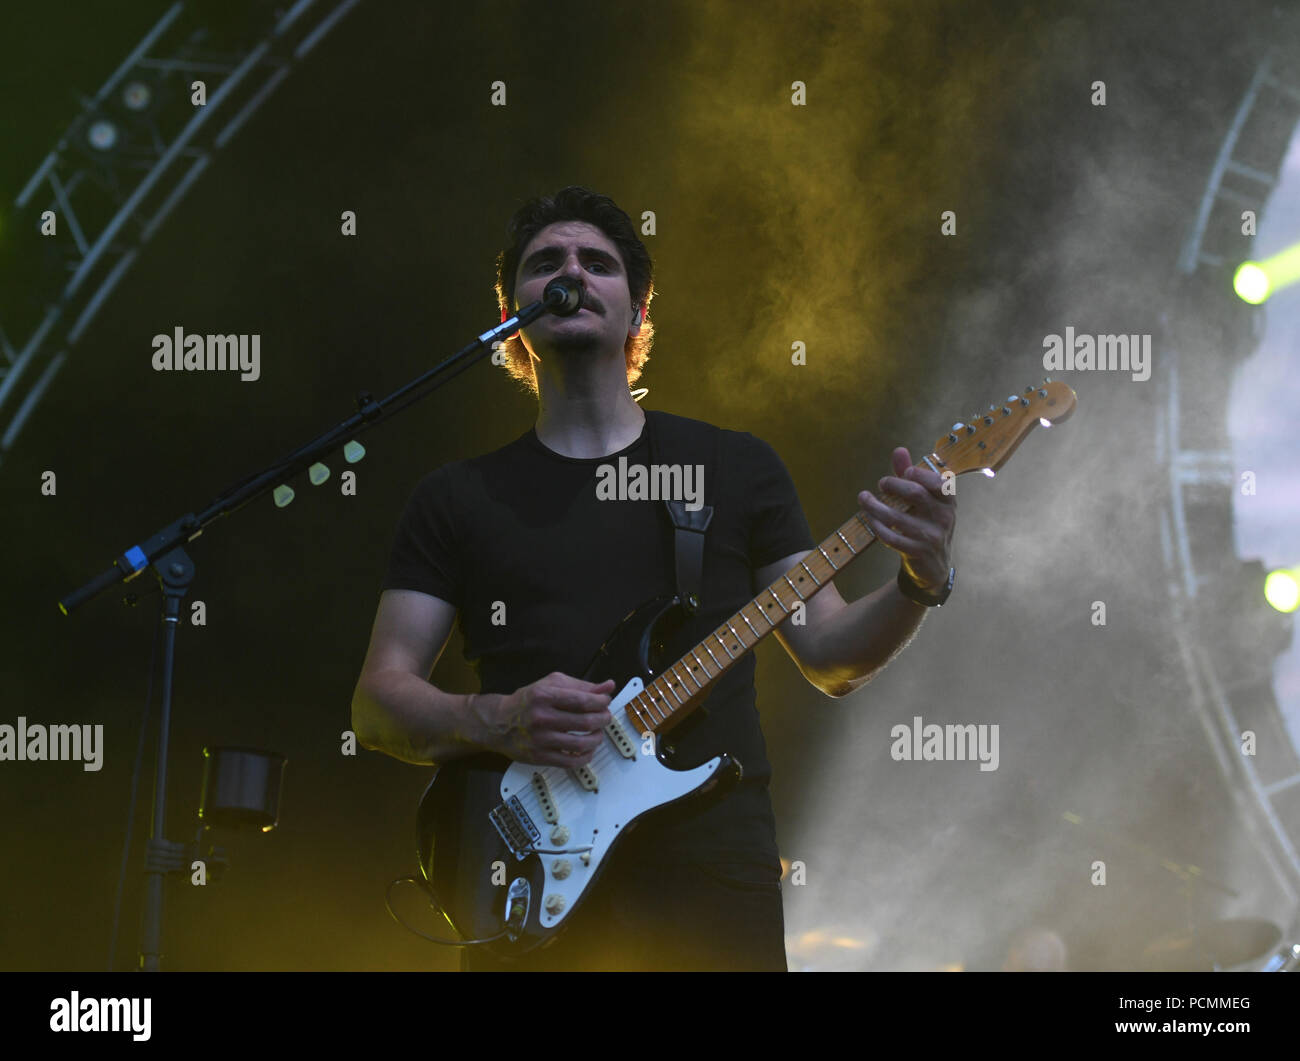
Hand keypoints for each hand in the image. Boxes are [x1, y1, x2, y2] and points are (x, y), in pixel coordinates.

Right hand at [472, 673, 614, 766]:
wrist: (498, 722)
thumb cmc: (527, 701)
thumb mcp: (550, 685)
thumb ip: (581, 685)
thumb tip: (608, 686)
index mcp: (544, 696)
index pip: (582, 700)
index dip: (600, 702)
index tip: (605, 701)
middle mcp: (541, 718)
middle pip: (585, 722)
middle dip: (603, 719)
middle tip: (605, 717)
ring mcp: (540, 740)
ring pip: (581, 744)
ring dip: (597, 738)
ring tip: (598, 733)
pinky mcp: (540, 757)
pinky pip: (571, 761)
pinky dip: (586, 757)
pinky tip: (588, 749)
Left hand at [857, 447, 955, 591]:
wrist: (934, 565)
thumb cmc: (927, 523)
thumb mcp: (926, 500)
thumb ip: (913, 475)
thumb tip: (899, 450)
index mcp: (948, 501)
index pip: (939, 482)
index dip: (920, 473)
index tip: (905, 472)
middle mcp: (943, 518)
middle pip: (915, 493)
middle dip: (893, 484)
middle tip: (881, 484)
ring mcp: (930, 536)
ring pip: (896, 517)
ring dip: (874, 506)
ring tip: (863, 498)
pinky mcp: (916, 552)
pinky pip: (890, 537)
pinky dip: (876, 525)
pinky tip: (869, 517)